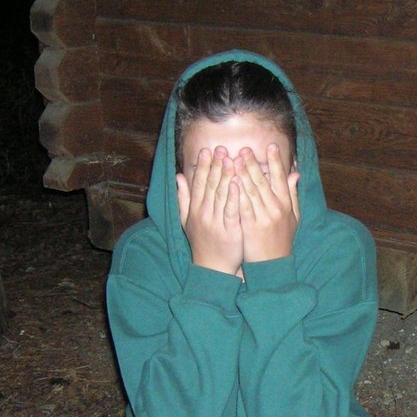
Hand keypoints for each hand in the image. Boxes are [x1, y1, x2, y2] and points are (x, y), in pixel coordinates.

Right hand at [176, 146, 243, 274]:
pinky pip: (231, 211)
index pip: (199, 184)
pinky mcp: (229, 231)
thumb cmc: (202, 242)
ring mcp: (216, 222)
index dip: (203, 166)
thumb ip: (183, 197)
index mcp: (194, 210)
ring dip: (226, 176)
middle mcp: (203, 214)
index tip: (208, 150)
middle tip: (221, 148)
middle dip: (216, 166)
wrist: (212, 267)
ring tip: (231, 159)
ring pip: (220, 196)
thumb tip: (179, 176)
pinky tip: (238, 183)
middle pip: (210, 186)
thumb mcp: (187, 220)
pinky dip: (233, 196)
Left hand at [235, 143, 299, 262]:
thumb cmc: (281, 240)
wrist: (273, 265)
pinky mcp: (251, 227)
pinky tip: (230, 182)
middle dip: (253, 164)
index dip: (275, 162)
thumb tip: (295, 172)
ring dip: (242, 173)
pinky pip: (243, 206)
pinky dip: (237, 193)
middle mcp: (276, 209)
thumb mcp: (293, 217)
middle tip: (244, 149)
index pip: (280, 178)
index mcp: (286, 205)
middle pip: (263, 182)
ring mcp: (264, 218)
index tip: (270, 146)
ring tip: (234, 159)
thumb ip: (292, 193)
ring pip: (251, 191)